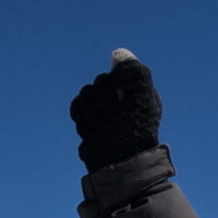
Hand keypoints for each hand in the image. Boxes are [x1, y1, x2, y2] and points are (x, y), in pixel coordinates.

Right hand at [69, 49, 162, 172]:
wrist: (116, 163)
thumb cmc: (134, 132)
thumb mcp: (142, 98)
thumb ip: (134, 72)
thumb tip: (117, 54)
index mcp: (136, 92)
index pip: (118, 71)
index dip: (117, 83)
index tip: (124, 98)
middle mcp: (120, 99)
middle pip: (100, 81)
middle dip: (103, 98)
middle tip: (112, 115)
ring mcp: (103, 110)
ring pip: (85, 92)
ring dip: (92, 110)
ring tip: (101, 126)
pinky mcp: (88, 121)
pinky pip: (75, 106)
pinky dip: (81, 117)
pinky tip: (91, 130)